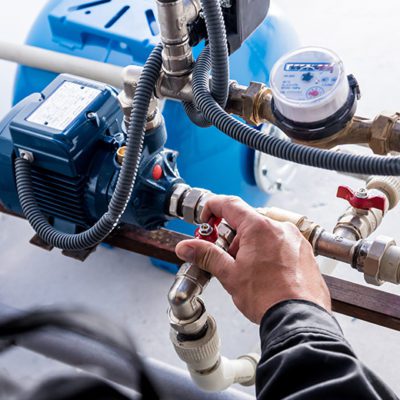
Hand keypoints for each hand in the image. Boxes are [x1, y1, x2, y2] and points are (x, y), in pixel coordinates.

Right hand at [175, 196, 330, 323]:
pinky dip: (269, 251)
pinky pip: (281, 243)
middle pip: (248, 221)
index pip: (230, 204)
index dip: (213, 208)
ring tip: (247, 270)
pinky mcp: (305, 252)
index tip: (206, 219)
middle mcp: (280, 228)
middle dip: (232, 236)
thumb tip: (186, 247)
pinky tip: (265, 273)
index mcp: (259, 227)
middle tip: (225, 255)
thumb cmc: (268, 297)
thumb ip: (206, 255)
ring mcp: (295, 239)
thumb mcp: (229, 274)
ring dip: (251, 245)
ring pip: (265, 232)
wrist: (298, 318)